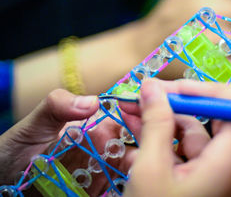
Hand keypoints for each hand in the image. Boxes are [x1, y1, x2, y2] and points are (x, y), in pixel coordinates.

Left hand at [0, 90, 142, 195]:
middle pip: (133, 142)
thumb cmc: (15, 148)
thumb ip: (58, 105)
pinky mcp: (96, 189)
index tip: (152, 114)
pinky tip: (136, 180)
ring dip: (140, 163)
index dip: (139, 114)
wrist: (2, 182)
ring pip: (129, 164)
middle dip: (147, 141)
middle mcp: (101, 146)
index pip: (124, 116)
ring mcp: (99, 169)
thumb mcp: (34, 122)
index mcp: (92, 124)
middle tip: (156, 145)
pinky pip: (117, 184)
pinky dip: (129, 182)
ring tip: (147, 164)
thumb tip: (93, 102)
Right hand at [124, 79, 230, 196]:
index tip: (177, 87)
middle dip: (180, 101)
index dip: (214, 90)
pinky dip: (168, 139)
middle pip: (219, 117)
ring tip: (132, 110)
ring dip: (166, 119)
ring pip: (198, 133)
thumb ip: (154, 122)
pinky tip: (141, 133)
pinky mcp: (209, 182)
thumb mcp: (149, 170)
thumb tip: (151, 86)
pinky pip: (191, 151)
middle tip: (146, 93)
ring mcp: (222, 175)